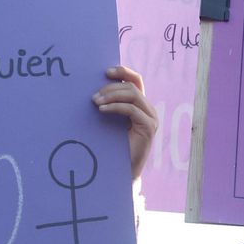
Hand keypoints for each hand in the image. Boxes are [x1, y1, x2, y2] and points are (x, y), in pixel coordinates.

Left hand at [92, 67, 155, 182]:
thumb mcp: (109, 121)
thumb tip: (93, 90)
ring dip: (111, 95)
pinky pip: (132, 110)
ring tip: (95, 102)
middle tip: (93, 96)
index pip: (136, 81)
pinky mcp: (149, 128)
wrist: (121, 172)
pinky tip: (102, 110)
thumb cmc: (112, 147)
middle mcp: (148, 110)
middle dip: (111, 88)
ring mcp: (151, 118)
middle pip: (132, 86)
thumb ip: (109, 105)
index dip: (123, 72)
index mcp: (140, 105)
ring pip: (133, 95)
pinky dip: (115, 107)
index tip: (106, 71)